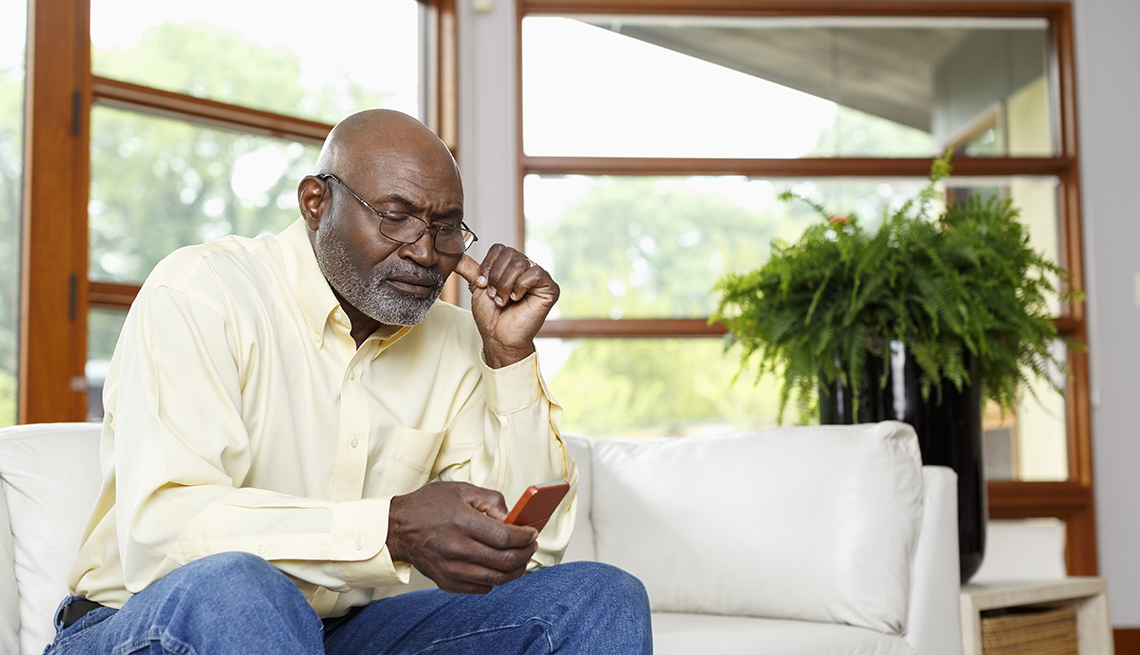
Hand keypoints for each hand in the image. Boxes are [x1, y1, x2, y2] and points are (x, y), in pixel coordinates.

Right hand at [386, 482, 538, 593]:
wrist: (398, 528)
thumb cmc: (428, 506)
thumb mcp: (461, 490)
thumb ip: (491, 500)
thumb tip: (513, 518)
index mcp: (461, 522)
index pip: (505, 537)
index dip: (525, 537)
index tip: (532, 533)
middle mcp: (457, 548)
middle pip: (504, 560)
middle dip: (526, 553)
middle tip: (531, 545)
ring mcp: (451, 569)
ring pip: (496, 578)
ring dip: (516, 570)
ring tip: (521, 559)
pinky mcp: (447, 582)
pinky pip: (482, 588)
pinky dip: (496, 579)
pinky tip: (498, 567)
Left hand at [454, 245, 559, 368]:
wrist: (499, 336)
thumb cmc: (491, 316)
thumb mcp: (477, 286)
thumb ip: (469, 268)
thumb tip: (454, 252)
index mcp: (510, 266)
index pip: (499, 249)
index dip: (488, 266)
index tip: (483, 284)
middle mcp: (526, 269)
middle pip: (510, 254)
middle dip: (496, 277)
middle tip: (494, 295)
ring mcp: (539, 278)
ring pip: (520, 264)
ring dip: (506, 285)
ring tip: (504, 300)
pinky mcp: (550, 288)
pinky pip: (535, 273)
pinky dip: (521, 286)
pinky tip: (518, 299)